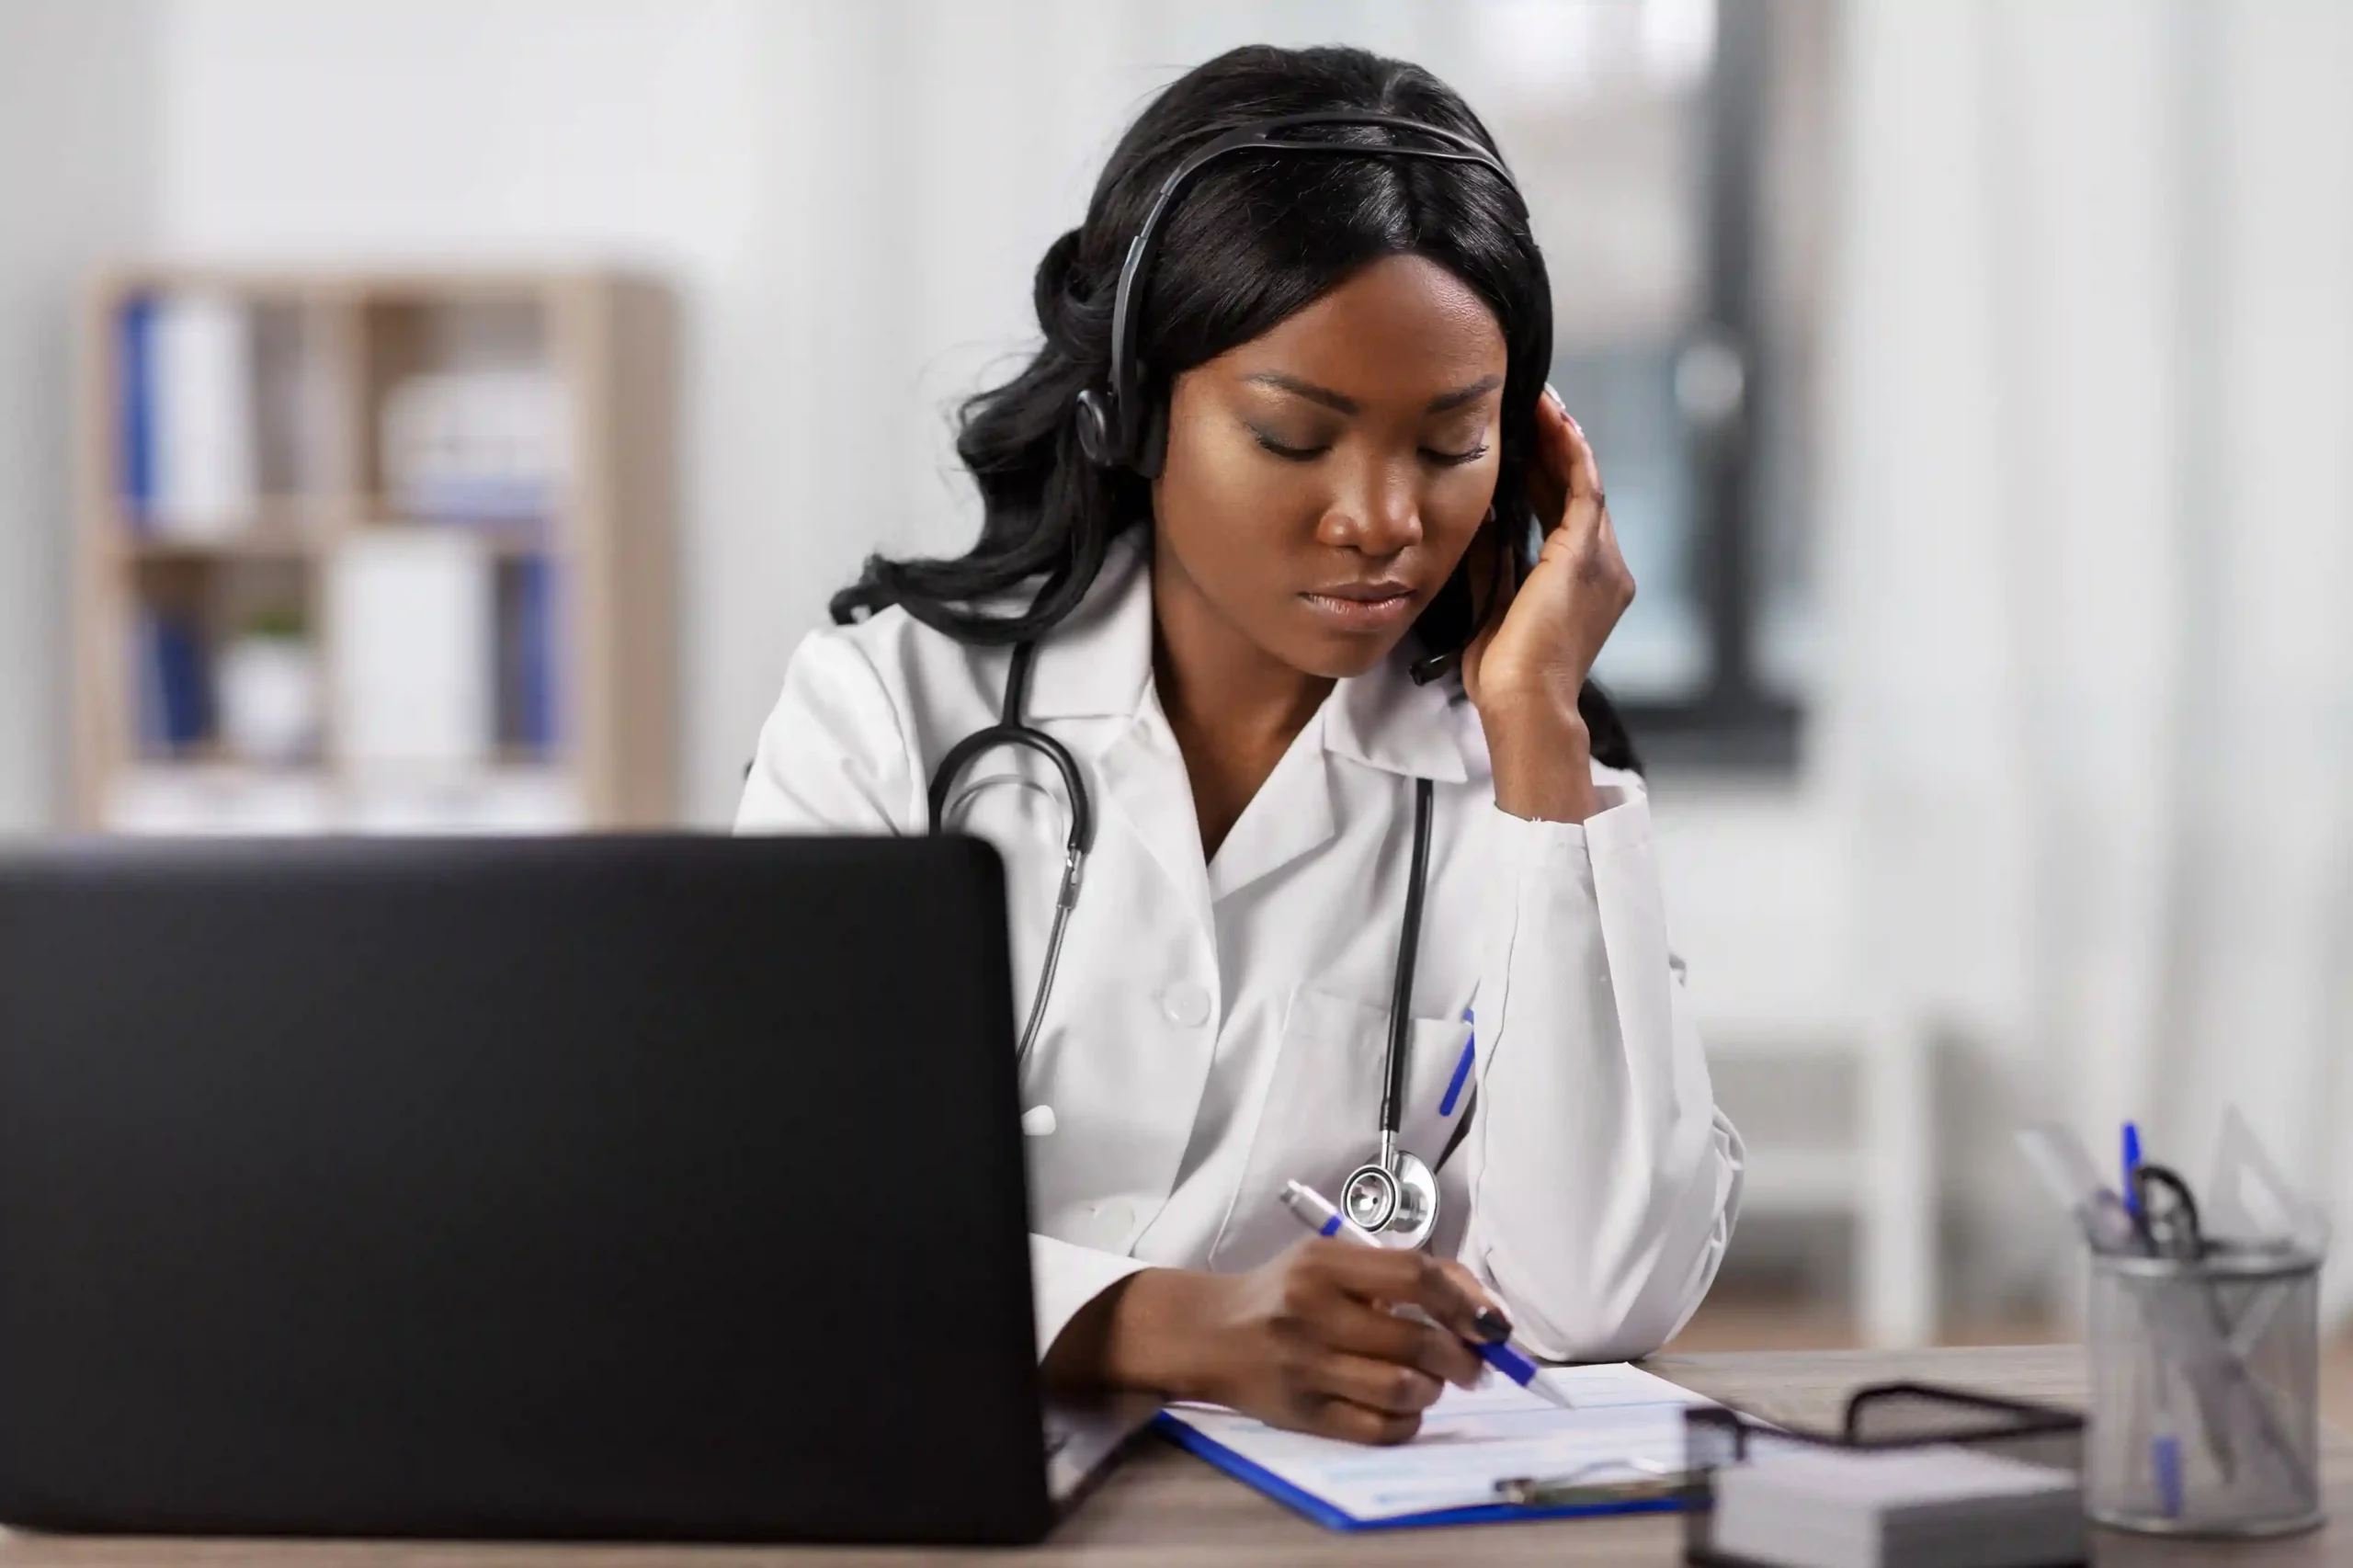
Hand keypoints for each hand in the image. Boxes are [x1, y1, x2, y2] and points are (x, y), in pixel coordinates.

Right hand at [1049, 1241, 1512, 1444]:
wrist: (1210, 1333)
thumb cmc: (1283, 1291)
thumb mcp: (1328, 1261)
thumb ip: (1395, 1272)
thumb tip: (1478, 1305)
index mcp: (1323, 1264)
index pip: (1416, 1276)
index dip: (1467, 1301)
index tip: (1492, 1322)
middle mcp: (1312, 1313)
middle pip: (1417, 1341)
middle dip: (1463, 1357)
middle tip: (1474, 1364)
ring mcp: (1305, 1367)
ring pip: (1402, 1389)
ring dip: (1435, 1389)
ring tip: (1433, 1382)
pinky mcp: (1302, 1414)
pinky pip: (1378, 1429)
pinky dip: (1408, 1421)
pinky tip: (1406, 1407)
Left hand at [1460, 390, 1632, 820]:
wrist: (1522, 705)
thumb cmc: (1505, 676)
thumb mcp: (1494, 604)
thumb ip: (1493, 559)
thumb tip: (1480, 516)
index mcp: (1583, 584)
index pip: (1565, 512)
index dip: (1546, 471)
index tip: (1523, 438)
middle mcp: (1604, 568)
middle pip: (1577, 490)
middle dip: (1553, 446)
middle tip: (1529, 403)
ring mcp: (1602, 562)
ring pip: (1583, 482)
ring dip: (1560, 439)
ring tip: (1537, 399)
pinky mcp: (1586, 556)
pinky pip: (1583, 488)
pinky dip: (1569, 452)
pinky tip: (1552, 420)